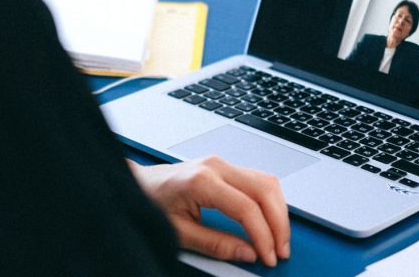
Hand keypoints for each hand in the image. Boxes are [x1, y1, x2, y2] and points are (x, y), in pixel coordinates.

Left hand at [128, 157, 289, 266]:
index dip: (263, 235)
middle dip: (278, 224)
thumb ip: (216, 244)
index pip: (247, 208)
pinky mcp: (224, 167)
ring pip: (267, 182)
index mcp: (202, 181)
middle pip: (264, 190)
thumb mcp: (179, 232)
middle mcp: (216, 166)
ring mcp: (221, 163)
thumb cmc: (151, 202)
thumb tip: (247, 253)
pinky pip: (258, 180)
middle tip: (280, 250)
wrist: (138, 184)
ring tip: (278, 239)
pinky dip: (270, 201)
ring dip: (278, 211)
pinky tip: (270, 221)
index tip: (268, 255)